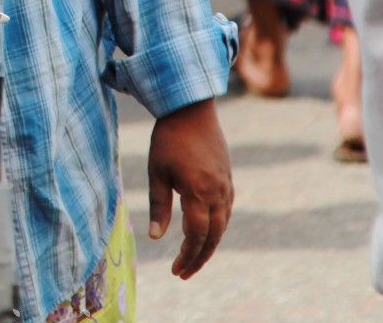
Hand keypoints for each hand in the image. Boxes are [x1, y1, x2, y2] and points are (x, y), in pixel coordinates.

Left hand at [146, 98, 232, 279]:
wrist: (191, 108)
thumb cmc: (167, 139)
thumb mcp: (157, 172)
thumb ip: (158, 206)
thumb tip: (154, 237)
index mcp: (197, 192)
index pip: (196, 235)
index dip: (187, 256)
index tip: (175, 270)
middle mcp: (217, 191)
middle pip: (213, 236)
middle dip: (199, 258)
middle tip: (185, 273)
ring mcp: (225, 184)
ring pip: (223, 224)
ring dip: (210, 244)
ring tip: (194, 258)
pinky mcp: (227, 177)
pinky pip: (226, 209)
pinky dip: (218, 226)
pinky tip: (207, 231)